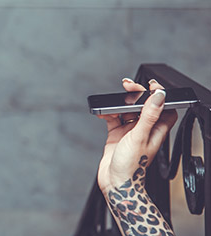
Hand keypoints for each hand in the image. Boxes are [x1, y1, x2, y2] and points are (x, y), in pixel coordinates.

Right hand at [97, 79, 177, 194]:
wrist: (115, 182)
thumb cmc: (131, 166)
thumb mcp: (140, 136)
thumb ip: (149, 115)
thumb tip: (159, 96)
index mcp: (156, 130)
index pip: (164, 108)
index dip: (159, 95)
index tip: (151, 85)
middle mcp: (144, 130)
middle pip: (143, 106)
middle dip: (136, 95)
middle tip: (128, 86)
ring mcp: (130, 132)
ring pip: (127, 111)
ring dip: (120, 103)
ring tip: (113, 99)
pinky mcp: (116, 135)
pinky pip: (112, 118)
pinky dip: (107, 113)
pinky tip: (102, 112)